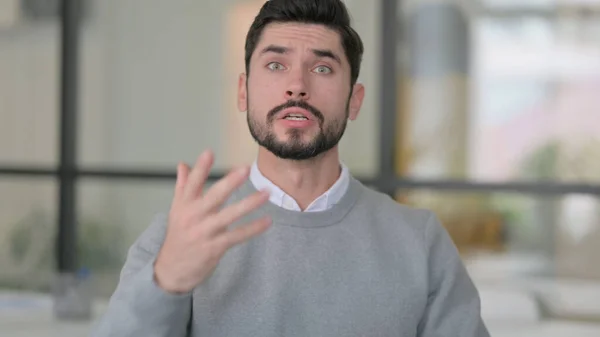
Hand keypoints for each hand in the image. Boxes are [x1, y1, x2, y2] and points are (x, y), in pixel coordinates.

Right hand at [154, 150, 270, 293]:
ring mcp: (204, 233)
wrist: (171, 270)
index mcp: (184, 205)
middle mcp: (193, 217)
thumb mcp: (176, 210)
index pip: (192, 183)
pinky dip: (253, 229)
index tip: (209, 152)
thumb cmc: (178, 235)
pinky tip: (267, 221)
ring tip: (266, 194)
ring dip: (249, 204)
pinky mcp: (214, 248)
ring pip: (229, 216)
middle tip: (245, 169)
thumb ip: (182, 186)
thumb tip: (183, 164)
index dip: (200, 168)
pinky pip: (237, 236)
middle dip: (229, 183)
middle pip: (213, 197)